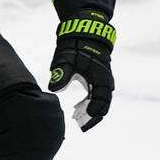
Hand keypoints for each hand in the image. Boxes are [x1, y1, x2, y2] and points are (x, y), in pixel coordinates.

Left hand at [48, 9, 114, 131]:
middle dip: (94, 116)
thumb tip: (54, 88)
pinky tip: (78, 110)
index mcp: (100, 76)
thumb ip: (62, 73)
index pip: (102, 100)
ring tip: (79, 122)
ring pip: (100, 100)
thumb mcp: (66, 59)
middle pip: (104, 103)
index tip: (84, 122)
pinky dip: (89, 104)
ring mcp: (101, 79)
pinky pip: (96, 95)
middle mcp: (104, 80)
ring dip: (91, 111)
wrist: (83, 32)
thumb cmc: (74, 46)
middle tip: (83, 128)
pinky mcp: (95, 78)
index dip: (94, 112)